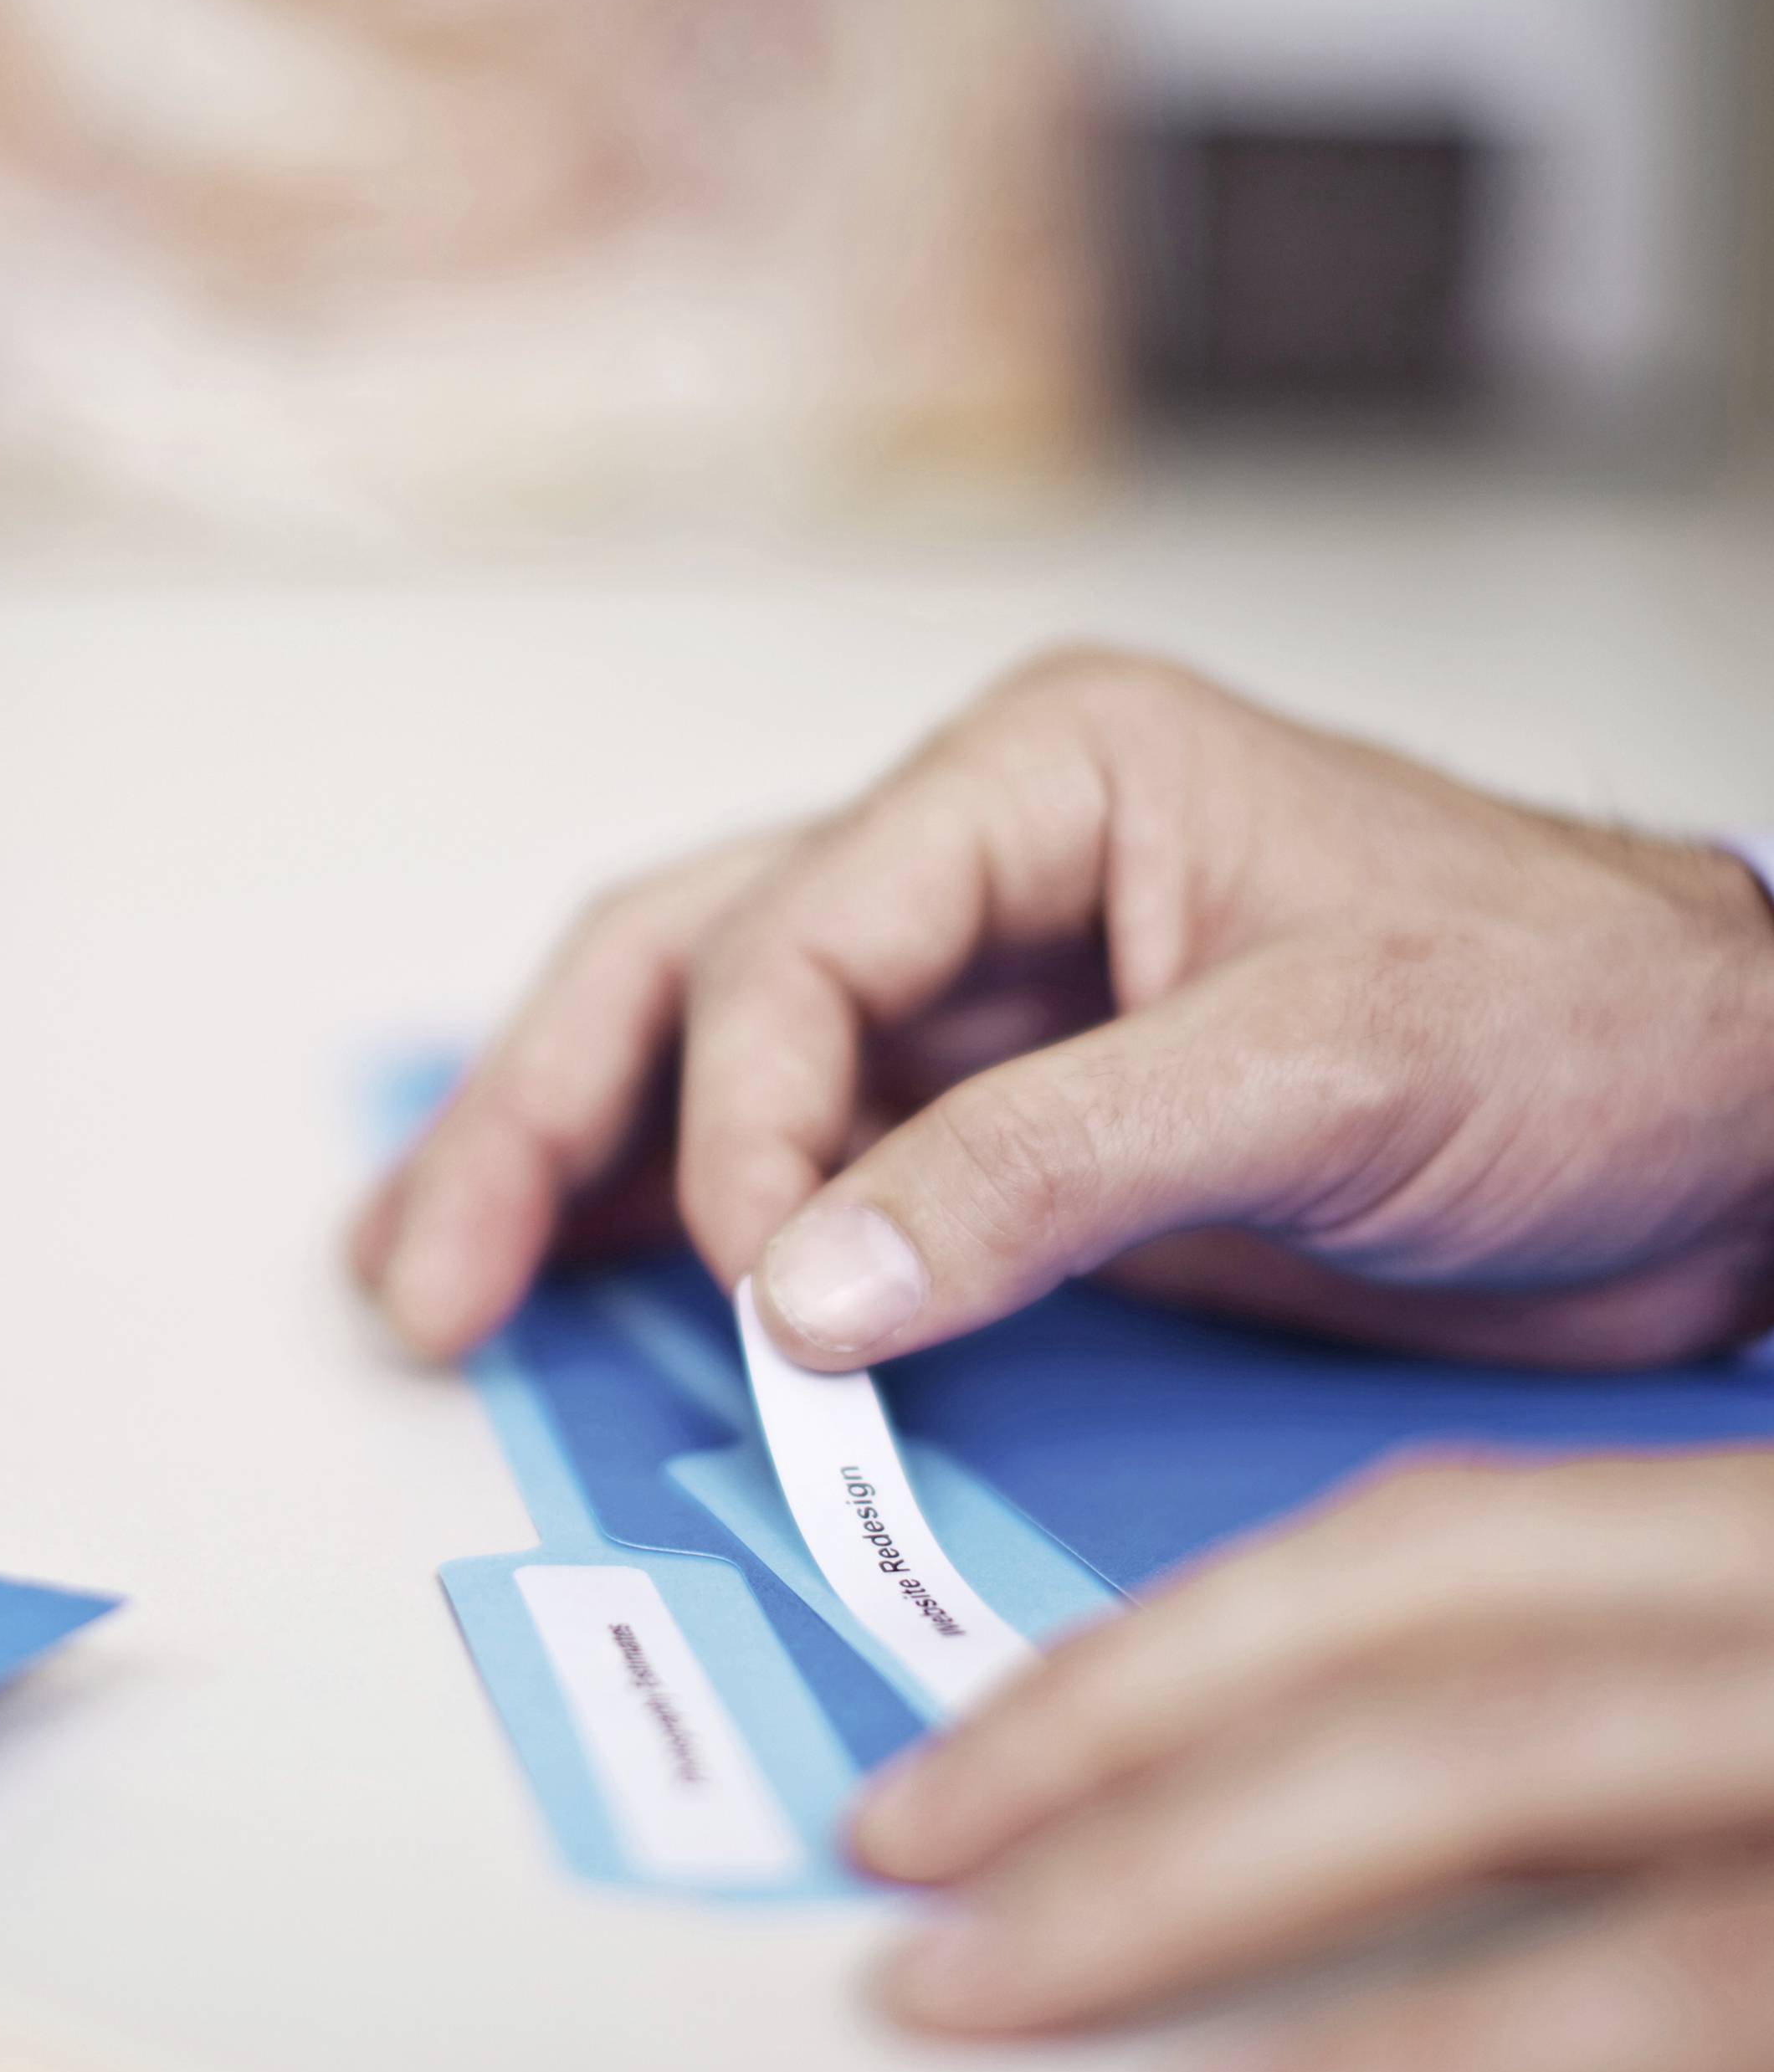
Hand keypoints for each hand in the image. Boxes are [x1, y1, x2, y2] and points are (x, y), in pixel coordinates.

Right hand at [353, 650, 1773, 1369]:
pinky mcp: (994, 1127)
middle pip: (682, 970)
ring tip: (428, 1279)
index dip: (742, 1118)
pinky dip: (675, 1228)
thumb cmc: (1576, 1029)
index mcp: (1040, 779)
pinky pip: (794, 1162)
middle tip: (426, 1276)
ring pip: (698, 1058)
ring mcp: (972, 1003)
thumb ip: (1048, 1167)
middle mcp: (974, 870)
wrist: (1714, 1136)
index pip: (798, 938)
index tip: (770, 1293)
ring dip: (560, 1167)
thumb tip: (800, 1288)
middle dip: (538, 1120)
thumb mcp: (1325, 1071)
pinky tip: (577, 1285)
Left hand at [852, 1450, 1773, 2071]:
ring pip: (1470, 1761)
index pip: (1417, 1547)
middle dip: (1110, 1727)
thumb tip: (1334, 1795)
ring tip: (974, 1981)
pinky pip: (1660, 1987)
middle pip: (1397, 1618)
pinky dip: (1427, 2058)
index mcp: (1744, 1536)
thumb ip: (1602, 1704)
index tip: (978, 1745)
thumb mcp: (1752, 1690)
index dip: (1170, 1640)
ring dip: (1181, 1871)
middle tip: (897, 1838)